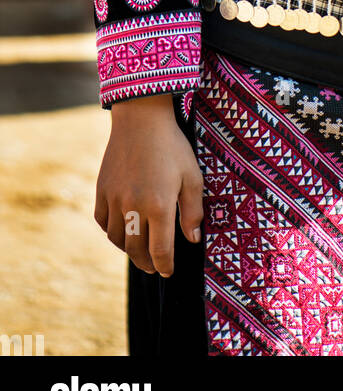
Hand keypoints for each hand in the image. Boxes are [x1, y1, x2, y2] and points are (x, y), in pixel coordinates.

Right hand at [94, 93, 202, 276]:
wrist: (141, 119)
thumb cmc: (172, 146)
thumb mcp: (193, 176)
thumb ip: (193, 211)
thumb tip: (192, 239)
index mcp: (159, 205)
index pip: (160, 249)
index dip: (165, 265)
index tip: (168, 272)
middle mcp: (133, 206)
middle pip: (136, 249)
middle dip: (147, 263)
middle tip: (154, 268)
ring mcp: (114, 199)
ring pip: (116, 239)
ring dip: (128, 250)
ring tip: (139, 251)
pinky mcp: (101, 190)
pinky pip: (102, 221)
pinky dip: (111, 231)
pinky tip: (121, 230)